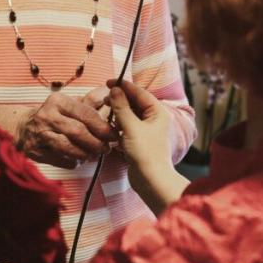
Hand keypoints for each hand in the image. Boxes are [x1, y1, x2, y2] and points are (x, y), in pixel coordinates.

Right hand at [18, 88, 116, 168]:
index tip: (114, 135)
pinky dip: (74, 162)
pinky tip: (79, 159)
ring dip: (86, 154)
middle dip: (96, 143)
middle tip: (106, 149)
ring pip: (69, 148)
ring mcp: (40, 134)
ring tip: (95, 154)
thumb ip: (90, 103)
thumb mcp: (68, 104)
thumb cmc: (54, 115)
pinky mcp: (36, 151)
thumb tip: (112, 98)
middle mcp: (47, 116)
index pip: (85, 114)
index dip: (103, 127)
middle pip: (78, 132)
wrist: (23, 127)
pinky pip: (61, 159)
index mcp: (58, 101)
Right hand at [107, 80, 188, 213]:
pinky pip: (126, 127)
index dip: (123, 86)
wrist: (151, 180)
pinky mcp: (138, 141)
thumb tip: (115, 90)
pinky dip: (118, 125)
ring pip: (129, 115)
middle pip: (134, 103)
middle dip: (119, 100)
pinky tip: (109, 127)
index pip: (139, 92)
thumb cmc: (145, 153)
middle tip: (105, 99)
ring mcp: (146, 130)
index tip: (108, 82)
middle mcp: (153, 119)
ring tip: (106, 112)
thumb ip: (121, 107)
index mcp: (157, 112)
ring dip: (117, 113)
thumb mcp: (131, 127)